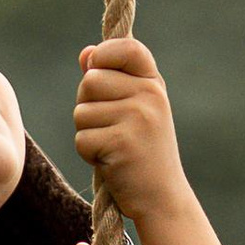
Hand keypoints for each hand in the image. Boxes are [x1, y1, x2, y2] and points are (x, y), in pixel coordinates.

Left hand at [72, 37, 189, 224]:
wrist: (163, 198)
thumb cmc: (143, 153)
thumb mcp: (135, 111)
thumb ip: (111, 81)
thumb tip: (86, 53)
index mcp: (154, 84)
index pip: (126, 47)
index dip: (104, 53)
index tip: (98, 67)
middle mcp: (150, 96)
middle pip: (90, 80)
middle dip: (88, 105)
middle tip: (110, 128)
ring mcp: (138, 118)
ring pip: (81, 112)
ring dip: (87, 133)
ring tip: (113, 147)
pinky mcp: (122, 142)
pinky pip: (82, 138)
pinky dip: (89, 155)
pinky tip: (111, 162)